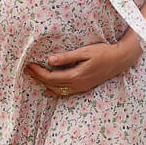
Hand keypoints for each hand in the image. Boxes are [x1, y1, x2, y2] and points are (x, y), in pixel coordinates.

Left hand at [25, 36, 143, 96]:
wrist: (119, 60)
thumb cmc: (103, 52)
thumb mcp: (85, 52)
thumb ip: (67, 57)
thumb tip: (50, 60)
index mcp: (76, 75)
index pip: (51, 77)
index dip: (38, 73)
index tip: (29, 65)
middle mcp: (77, 84)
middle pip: (52, 84)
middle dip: (38, 78)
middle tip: (26, 71)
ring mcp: (81, 87)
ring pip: (57, 90)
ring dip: (44, 84)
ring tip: (33, 77)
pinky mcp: (84, 87)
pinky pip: (65, 92)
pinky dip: (55, 91)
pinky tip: (48, 89)